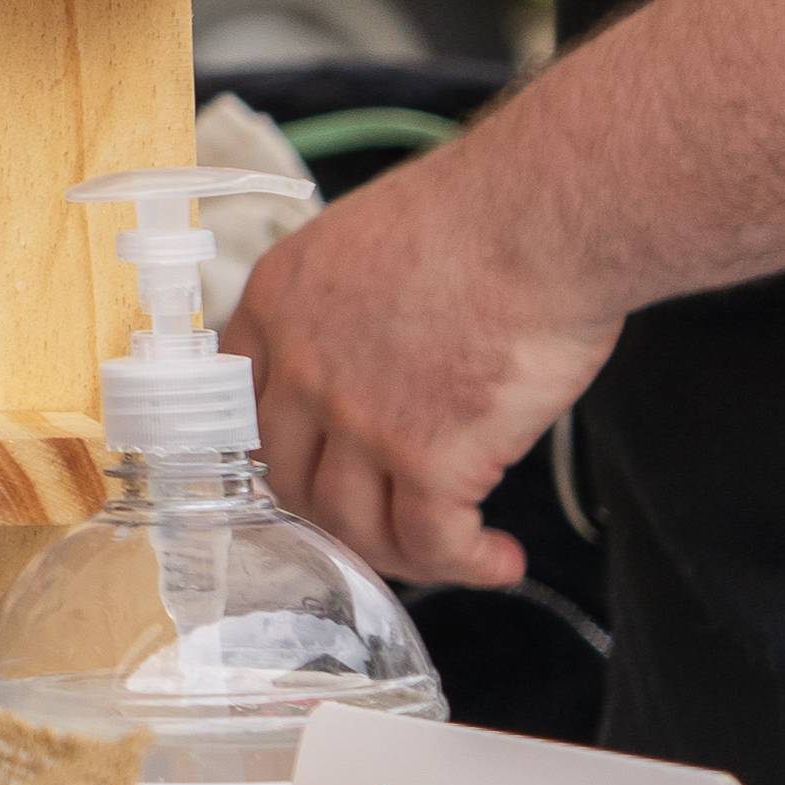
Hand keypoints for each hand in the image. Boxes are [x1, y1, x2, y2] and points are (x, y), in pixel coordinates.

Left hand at [223, 145, 616, 587]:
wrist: (539, 219)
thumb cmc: (480, 219)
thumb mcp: (365, 246)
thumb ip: (343, 311)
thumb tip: (367, 363)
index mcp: (275, 304)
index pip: (245, 409)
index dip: (283, 456)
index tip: (319, 478)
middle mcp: (300, 366)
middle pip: (290, 480)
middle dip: (337, 518)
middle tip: (386, 525)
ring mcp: (357, 418)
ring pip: (353, 525)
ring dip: (402, 553)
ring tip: (448, 550)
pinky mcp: (428, 458)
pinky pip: (431, 542)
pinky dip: (464, 564)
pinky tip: (496, 559)